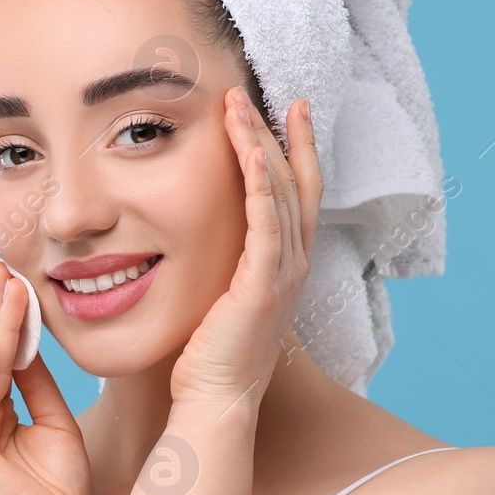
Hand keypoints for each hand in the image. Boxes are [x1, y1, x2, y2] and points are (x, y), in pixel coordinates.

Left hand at [170, 92, 323, 412]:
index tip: (291, 110)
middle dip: (280, 134)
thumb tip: (193, 233)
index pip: (300, 193)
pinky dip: (261, 187)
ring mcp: (283, 275)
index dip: (300, 149)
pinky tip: (252, 155)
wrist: (215, 401)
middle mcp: (294, 265)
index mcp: (285, 265)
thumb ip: (221, 261)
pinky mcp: (262, 287)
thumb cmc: (208, 355)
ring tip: (242, 106)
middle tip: (263, 93)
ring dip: (262, 146)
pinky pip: (266, 225)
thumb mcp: (219, 294)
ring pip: (281, 194)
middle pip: (295, 183)